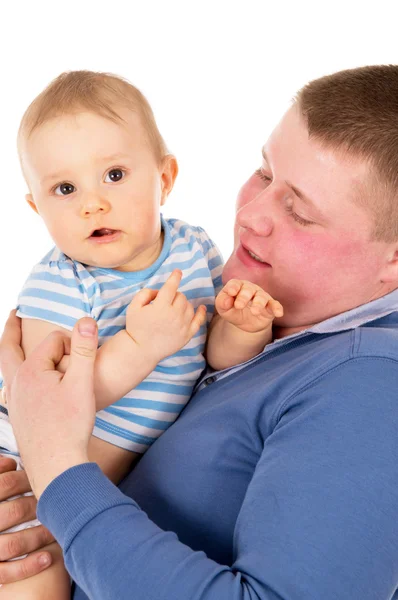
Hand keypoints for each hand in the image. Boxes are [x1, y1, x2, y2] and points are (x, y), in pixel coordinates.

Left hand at [0, 310, 97, 498]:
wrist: (56, 466)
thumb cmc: (70, 426)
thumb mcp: (82, 383)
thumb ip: (84, 349)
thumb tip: (85, 319)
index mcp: (30, 372)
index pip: (53, 341)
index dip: (73, 344)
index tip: (86, 357)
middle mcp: (16, 384)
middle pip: (9, 348)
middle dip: (12, 329)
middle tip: (15, 313)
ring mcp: (14, 401)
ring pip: (9, 368)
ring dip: (11, 351)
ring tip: (13, 341)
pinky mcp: (18, 415)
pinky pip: (12, 386)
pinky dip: (16, 373)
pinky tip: (23, 380)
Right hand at [0, 456, 53, 582]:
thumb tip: (10, 462)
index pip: (6, 483)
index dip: (29, 479)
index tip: (46, 476)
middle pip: (15, 511)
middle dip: (40, 506)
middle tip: (59, 502)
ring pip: (13, 544)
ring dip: (39, 536)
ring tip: (57, 529)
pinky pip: (6, 572)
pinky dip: (28, 566)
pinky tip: (48, 558)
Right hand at [125, 269, 206, 361]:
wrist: (141, 350)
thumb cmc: (136, 327)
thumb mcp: (133, 306)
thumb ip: (146, 293)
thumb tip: (159, 291)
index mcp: (160, 307)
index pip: (171, 286)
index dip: (175, 277)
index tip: (178, 271)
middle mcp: (174, 315)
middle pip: (181, 296)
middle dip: (174, 295)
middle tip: (165, 301)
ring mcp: (182, 326)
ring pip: (189, 306)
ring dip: (182, 304)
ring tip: (173, 309)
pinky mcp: (187, 335)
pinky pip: (199, 321)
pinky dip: (201, 313)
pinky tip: (201, 308)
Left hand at [215, 279, 282, 332]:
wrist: (245, 323)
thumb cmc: (233, 311)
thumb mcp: (223, 309)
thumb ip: (222, 302)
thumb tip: (227, 300)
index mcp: (237, 286)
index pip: (235, 283)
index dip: (233, 287)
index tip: (231, 292)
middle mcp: (250, 289)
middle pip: (248, 289)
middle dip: (244, 296)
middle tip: (239, 306)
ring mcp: (261, 297)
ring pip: (262, 297)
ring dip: (258, 303)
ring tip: (254, 311)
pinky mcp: (270, 307)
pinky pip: (275, 305)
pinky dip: (277, 308)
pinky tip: (278, 313)